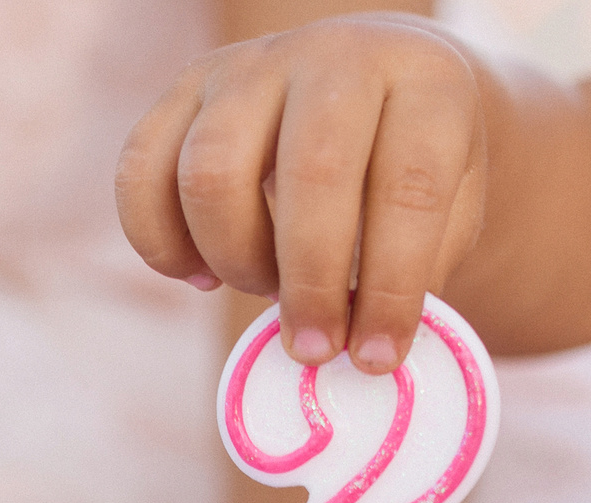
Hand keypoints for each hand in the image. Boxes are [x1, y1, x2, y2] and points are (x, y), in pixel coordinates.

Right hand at [116, 16, 489, 373]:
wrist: (367, 80)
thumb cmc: (407, 163)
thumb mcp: (449, 207)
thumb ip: (414, 272)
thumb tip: (360, 353)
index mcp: (423, 80)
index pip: (409, 187)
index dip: (392, 287)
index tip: (377, 357)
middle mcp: (334, 57)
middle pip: (310, 174)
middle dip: (309, 284)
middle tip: (314, 345)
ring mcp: (252, 66)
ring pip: (211, 174)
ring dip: (234, 259)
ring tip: (263, 287)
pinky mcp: (187, 87)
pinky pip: (141, 173)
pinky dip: (161, 244)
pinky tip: (202, 275)